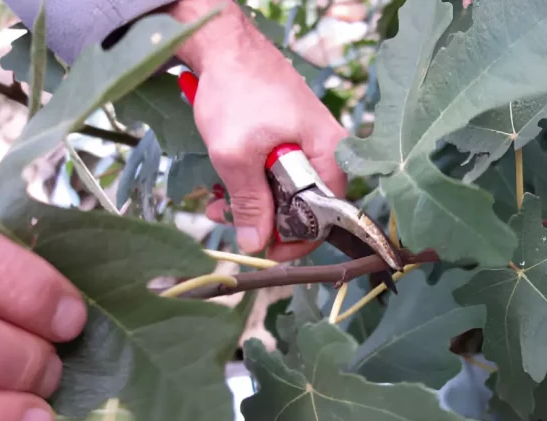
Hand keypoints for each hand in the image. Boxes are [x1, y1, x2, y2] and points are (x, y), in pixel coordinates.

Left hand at [169, 0, 348, 261]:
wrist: (222, 45)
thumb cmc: (236, 92)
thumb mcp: (236, 155)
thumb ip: (249, 202)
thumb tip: (255, 243)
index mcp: (328, 153)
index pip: (327, 213)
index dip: (298, 237)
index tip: (267, 249)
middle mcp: (325, 150)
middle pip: (304, 205)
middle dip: (266, 219)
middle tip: (229, 220)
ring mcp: (305, 143)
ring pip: (284, 192)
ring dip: (251, 203)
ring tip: (217, 202)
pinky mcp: (286, 138)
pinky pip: (274, 174)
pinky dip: (250, 183)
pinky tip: (223, 183)